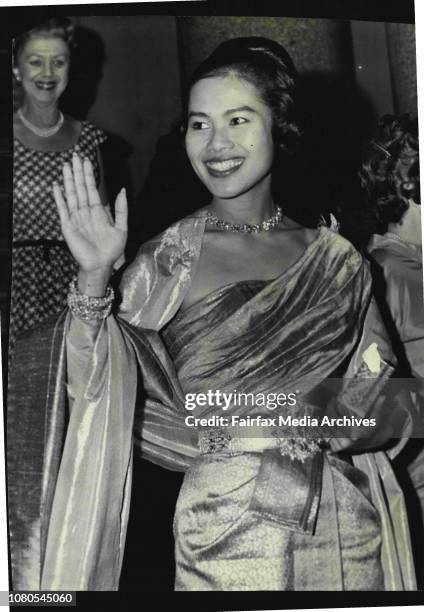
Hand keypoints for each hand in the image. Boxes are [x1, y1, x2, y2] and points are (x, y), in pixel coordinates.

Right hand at [53, 154, 127, 273]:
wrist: (100, 265)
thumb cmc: (112, 249)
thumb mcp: (122, 228)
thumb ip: (121, 209)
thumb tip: (122, 189)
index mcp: (98, 211)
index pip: (92, 188)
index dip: (89, 174)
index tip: (87, 160)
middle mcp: (85, 211)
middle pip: (80, 187)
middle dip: (78, 172)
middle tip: (76, 155)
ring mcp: (76, 217)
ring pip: (71, 194)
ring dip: (68, 180)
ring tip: (66, 165)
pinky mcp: (67, 225)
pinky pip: (62, 209)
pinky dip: (59, 197)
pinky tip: (56, 185)